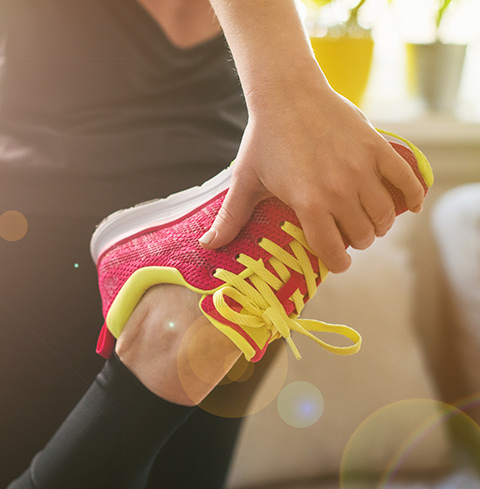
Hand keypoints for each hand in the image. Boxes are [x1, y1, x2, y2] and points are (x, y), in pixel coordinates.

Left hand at [199, 89, 424, 273]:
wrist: (287, 94)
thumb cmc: (263, 139)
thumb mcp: (245, 181)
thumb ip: (231, 218)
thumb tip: (207, 246)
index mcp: (308, 202)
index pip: (332, 250)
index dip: (336, 263)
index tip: (336, 261)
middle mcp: (339, 189)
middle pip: (362, 235)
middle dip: (356, 242)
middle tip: (348, 235)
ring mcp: (362, 168)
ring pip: (385, 215)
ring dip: (380, 224)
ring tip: (369, 221)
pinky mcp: (378, 148)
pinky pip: (408, 180)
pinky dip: (413, 197)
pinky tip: (408, 206)